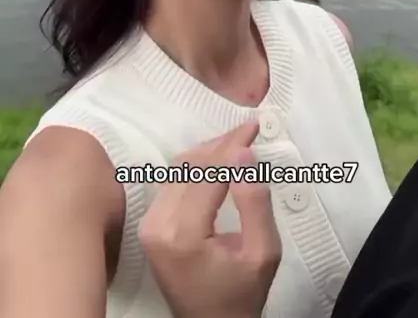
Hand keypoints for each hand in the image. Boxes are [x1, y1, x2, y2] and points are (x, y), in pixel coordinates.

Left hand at [138, 121, 281, 317]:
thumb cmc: (241, 295)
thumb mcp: (263, 253)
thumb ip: (255, 203)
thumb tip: (244, 154)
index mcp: (183, 234)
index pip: (208, 174)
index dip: (232, 146)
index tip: (254, 127)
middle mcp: (157, 225)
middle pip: (191, 166)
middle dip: (222, 144)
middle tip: (249, 129)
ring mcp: (149, 224)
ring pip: (178, 169)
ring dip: (209, 151)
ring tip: (237, 141)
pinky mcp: (149, 223)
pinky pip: (172, 181)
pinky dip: (196, 166)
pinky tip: (218, 159)